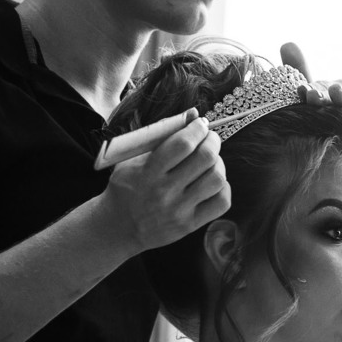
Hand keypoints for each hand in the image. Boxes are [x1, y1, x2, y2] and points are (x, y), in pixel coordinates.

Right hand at [99, 109, 231, 251]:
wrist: (118, 227)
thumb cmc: (126, 187)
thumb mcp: (132, 158)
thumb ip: (161, 135)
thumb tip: (194, 114)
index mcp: (148, 172)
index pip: (182, 144)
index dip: (198, 129)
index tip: (201, 124)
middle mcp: (164, 192)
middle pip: (205, 158)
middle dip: (213, 141)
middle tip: (210, 139)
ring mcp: (178, 210)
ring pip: (217, 179)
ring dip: (219, 164)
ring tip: (210, 161)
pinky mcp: (190, 225)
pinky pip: (222, 202)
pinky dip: (223, 188)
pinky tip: (212, 183)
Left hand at [280, 42, 341, 181]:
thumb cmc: (335, 136)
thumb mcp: (317, 110)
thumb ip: (302, 77)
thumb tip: (287, 42)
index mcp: (332, 95)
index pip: (321, 88)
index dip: (312, 89)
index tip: (301, 92)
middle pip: (339, 92)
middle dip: (325, 94)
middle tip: (313, 97)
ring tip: (336, 93)